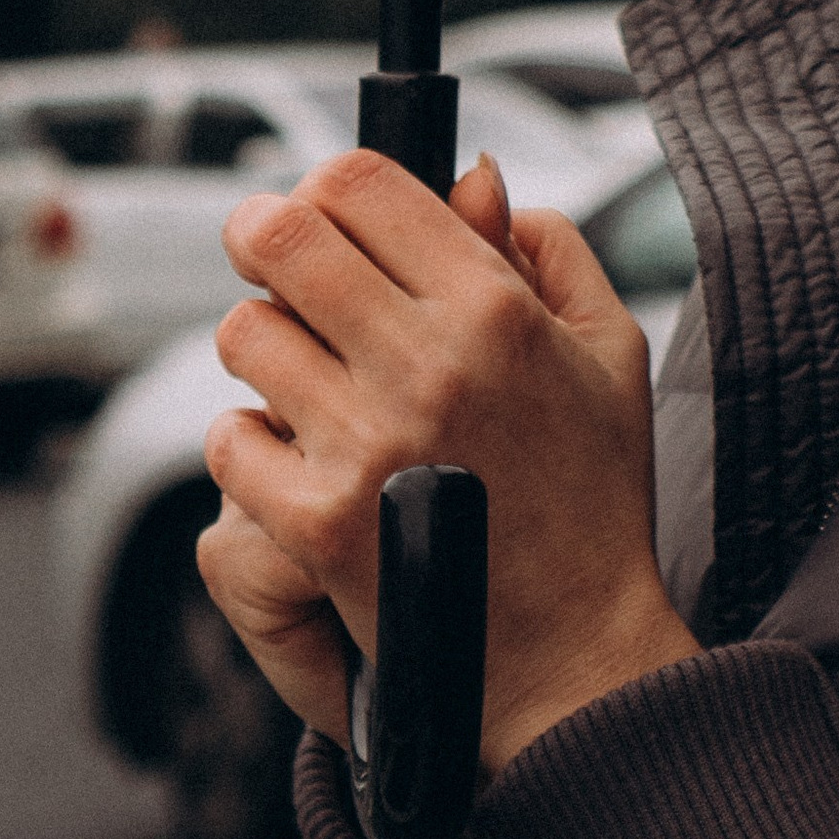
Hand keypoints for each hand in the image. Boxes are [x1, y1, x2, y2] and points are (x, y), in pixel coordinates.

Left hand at [195, 148, 696, 775]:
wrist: (574, 659)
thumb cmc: (595, 502)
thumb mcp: (608, 352)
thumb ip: (547, 248)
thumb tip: (474, 179)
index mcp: (496, 309)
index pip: (364, 184)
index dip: (326, 182)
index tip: (318, 205)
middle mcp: (426, 365)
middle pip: (285, 239)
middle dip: (259, 231)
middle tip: (262, 247)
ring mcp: (365, 446)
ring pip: (245, 334)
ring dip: (259, 341)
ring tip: (291, 368)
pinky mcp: (315, 527)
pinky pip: (229, 441)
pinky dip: (247, 443)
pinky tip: (292, 457)